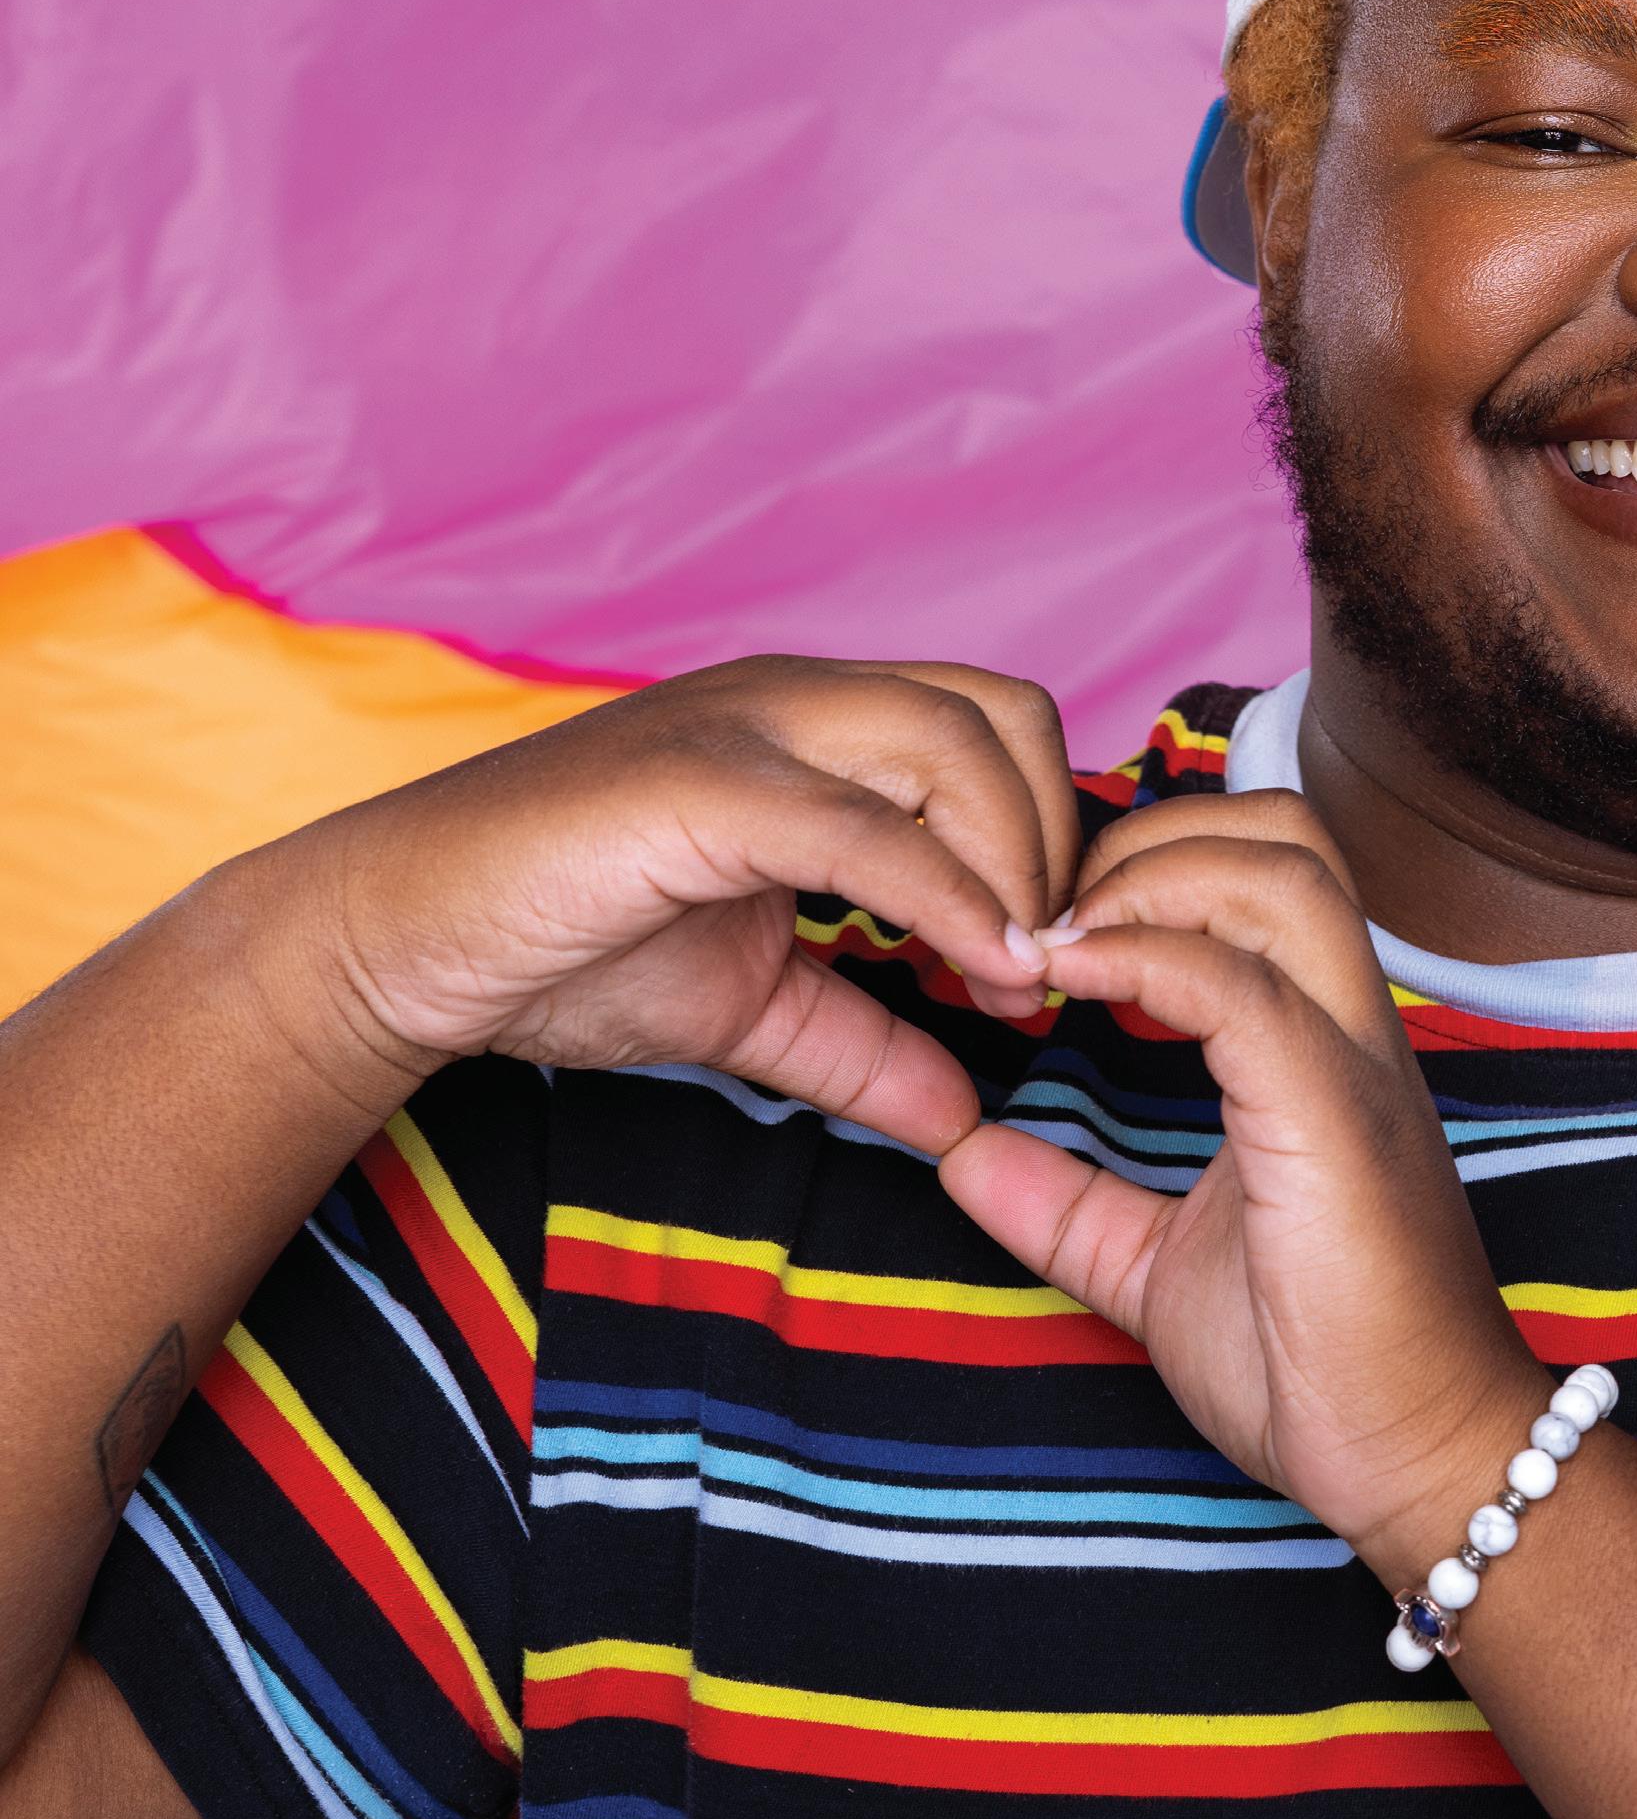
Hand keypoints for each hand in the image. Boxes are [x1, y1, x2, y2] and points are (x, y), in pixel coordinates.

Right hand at [263, 657, 1076, 1154]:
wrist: (398, 944)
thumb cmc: (561, 948)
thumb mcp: (752, 1006)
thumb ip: (862, 1047)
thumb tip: (961, 1120)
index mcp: (815, 725)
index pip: (995, 727)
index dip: (1052, 835)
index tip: (1048, 958)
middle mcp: (794, 698)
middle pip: (1002, 716)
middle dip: (1055, 842)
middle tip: (1043, 966)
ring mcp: (745, 726)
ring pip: (953, 743)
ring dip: (1016, 864)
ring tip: (1012, 977)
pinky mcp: (699, 785)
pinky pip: (865, 828)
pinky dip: (948, 898)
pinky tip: (981, 971)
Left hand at [937, 794, 1547, 1577]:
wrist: (1417, 1463)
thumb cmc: (1318, 1369)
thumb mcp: (1156, 1268)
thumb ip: (1067, 1203)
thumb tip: (964, 1153)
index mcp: (1318, 1047)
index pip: (1257, 868)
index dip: (1145, 859)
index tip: (1040, 925)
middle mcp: (1351, 1028)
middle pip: (1281, 830)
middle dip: (1149, 835)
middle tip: (1043, 915)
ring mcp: (1352, 1063)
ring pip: (1279, 870)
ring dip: (1148, 876)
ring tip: (1055, 942)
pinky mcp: (1332, 1118)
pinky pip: (1243, 986)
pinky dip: (1147, 958)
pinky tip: (1069, 982)